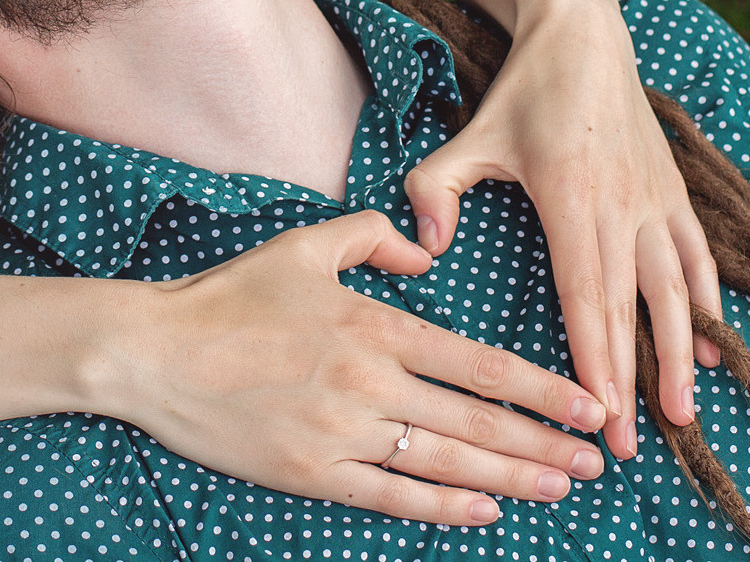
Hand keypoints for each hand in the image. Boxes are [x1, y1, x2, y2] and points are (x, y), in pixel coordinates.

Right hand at [103, 210, 608, 524]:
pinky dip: (444, 507)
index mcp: (375, 326)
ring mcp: (343, 434)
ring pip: (447, 463)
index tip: (585, 403)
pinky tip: (485, 510)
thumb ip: (374, 238)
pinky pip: (393, 497)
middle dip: (544, 443)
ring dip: (511, 478)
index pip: (479, 364)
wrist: (154, 353)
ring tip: (559, 487)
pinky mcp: (313, 474)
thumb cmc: (230, 295)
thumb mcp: (306, 244)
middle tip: (595, 459)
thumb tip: (425, 253)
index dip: (540, 389)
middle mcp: (370, 383)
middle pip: (477, 421)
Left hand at [403, 0, 721, 459]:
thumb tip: (426, 246)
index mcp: (571, 197)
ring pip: (675, 290)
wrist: (584, 32)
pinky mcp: (674, 192)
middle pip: (630, 307)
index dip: (596, 357)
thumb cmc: (522, 92)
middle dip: (631, 381)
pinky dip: (708, 305)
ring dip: (679, 356)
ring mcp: (655, 199)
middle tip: (629, 448)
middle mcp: (622, 204)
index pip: (585, 293)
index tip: (600, 413)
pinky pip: (697, 258)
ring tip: (683, 417)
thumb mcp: (469, 134)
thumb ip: (437, 188)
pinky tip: (712, 351)